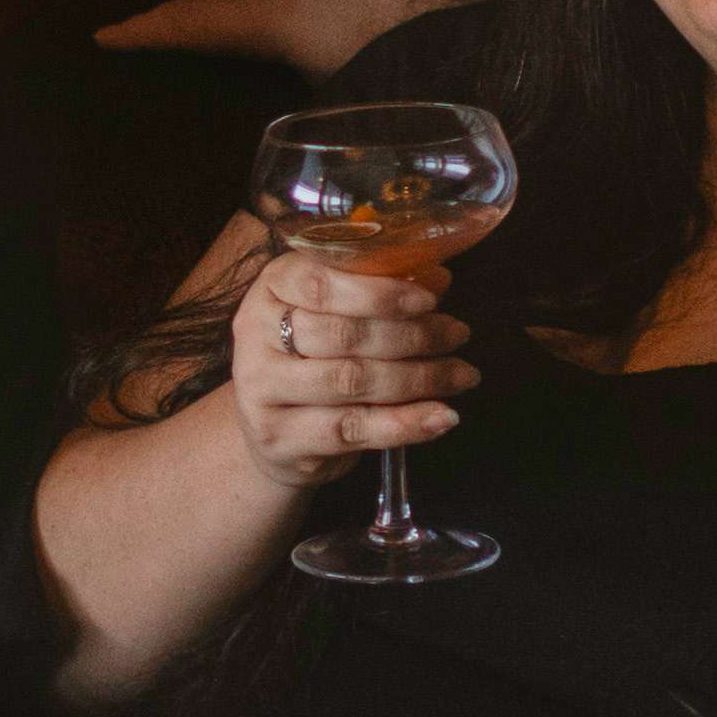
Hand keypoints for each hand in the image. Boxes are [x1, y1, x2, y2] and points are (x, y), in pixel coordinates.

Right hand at [96, 0, 541, 73]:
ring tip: (203, 17)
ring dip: (219, 1)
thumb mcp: (353, 87)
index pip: (188, 24)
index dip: (145, 33)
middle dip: (175, 18)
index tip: (104, 35)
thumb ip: (320, 117)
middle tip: (143, 30)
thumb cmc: (404, 28)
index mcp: (265, 13)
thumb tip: (309, 155)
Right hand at [223, 247, 474, 479]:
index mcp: (271, 286)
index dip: (379, 292)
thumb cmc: (314, 358)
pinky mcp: (279, 438)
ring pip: (352, 381)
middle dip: (413, 335)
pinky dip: (404, 424)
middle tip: (459, 335)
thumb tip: (437, 277)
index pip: (321, 282)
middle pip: (344, 334)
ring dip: (419, 379)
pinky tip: (441, 417)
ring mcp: (261, 390)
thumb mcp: (337, 313)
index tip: (430, 300)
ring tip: (462, 375)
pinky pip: (352, 429)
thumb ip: (380, 292)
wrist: (274, 430)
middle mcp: (255, 334)